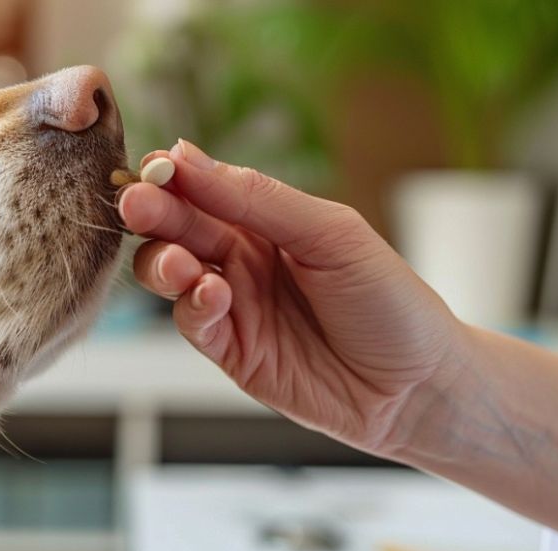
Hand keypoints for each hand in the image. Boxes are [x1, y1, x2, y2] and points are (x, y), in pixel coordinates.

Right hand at [120, 141, 557, 536]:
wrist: (419, 387)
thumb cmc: (390, 302)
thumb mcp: (331, 234)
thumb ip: (258, 198)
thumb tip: (186, 155)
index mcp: (268, 219)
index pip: (204, 188)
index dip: (174, 177)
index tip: (156, 169)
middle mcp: (243, 258)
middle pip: (178, 226)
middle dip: (154, 214)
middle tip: (138, 206)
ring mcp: (234, 305)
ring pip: (170, 274)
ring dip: (162, 262)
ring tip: (178, 263)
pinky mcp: (231, 352)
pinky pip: (192, 322)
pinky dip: (191, 306)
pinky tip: (212, 296)